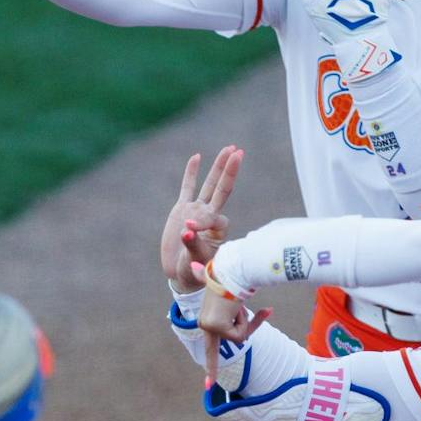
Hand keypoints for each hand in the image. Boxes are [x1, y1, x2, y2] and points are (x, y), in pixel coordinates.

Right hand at [160, 147, 242, 288]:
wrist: (182, 273)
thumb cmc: (193, 269)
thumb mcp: (195, 261)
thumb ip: (192, 244)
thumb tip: (188, 230)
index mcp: (217, 229)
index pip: (214, 217)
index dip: (202, 222)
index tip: (189, 231)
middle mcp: (209, 215)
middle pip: (222, 188)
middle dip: (230, 171)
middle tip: (239, 152)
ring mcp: (197, 210)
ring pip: (209, 183)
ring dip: (219, 166)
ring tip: (229, 148)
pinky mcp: (182, 209)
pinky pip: (188, 187)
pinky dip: (191, 172)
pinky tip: (197, 156)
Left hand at [191, 259, 272, 383]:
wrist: (230, 271)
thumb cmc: (228, 275)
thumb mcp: (221, 286)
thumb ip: (204, 276)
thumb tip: (192, 266)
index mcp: (206, 320)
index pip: (210, 348)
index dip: (211, 367)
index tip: (209, 385)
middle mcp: (205, 325)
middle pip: (234, 339)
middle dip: (249, 326)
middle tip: (264, 311)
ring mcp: (209, 327)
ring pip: (239, 336)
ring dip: (246, 320)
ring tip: (239, 303)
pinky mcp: (215, 326)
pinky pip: (240, 334)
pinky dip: (245, 320)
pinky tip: (237, 306)